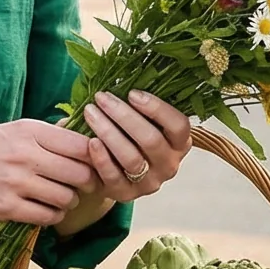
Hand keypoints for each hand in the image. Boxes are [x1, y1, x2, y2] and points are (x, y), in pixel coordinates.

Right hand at [0, 119, 104, 225]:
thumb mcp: (9, 130)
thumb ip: (45, 134)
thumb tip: (81, 135)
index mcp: (28, 130)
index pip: (82, 145)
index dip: (95, 158)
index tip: (92, 165)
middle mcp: (25, 154)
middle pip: (81, 173)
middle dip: (86, 184)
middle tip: (79, 187)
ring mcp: (16, 182)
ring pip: (67, 198)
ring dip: (68, 203)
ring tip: (57, 200)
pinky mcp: (6, 208)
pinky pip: (47, 217)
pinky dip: (52, 217)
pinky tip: (43, 212)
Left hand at [75, 91, 193, 203]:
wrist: (112, 170)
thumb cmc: (128, 134)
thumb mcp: (141, 119)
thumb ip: (138, 104)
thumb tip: (122, 73)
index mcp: (179, 143)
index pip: (179, 126)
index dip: (157, 108)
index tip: (132, 92)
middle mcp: (169, 165)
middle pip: (151, 140)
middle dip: (123, 115)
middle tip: (101, 97)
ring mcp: (149, 183)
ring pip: (131, 158)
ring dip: (108, 132)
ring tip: (90, 112)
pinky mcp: (127, 195)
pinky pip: (114, 178)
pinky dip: (101, 158)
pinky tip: (90, 141)